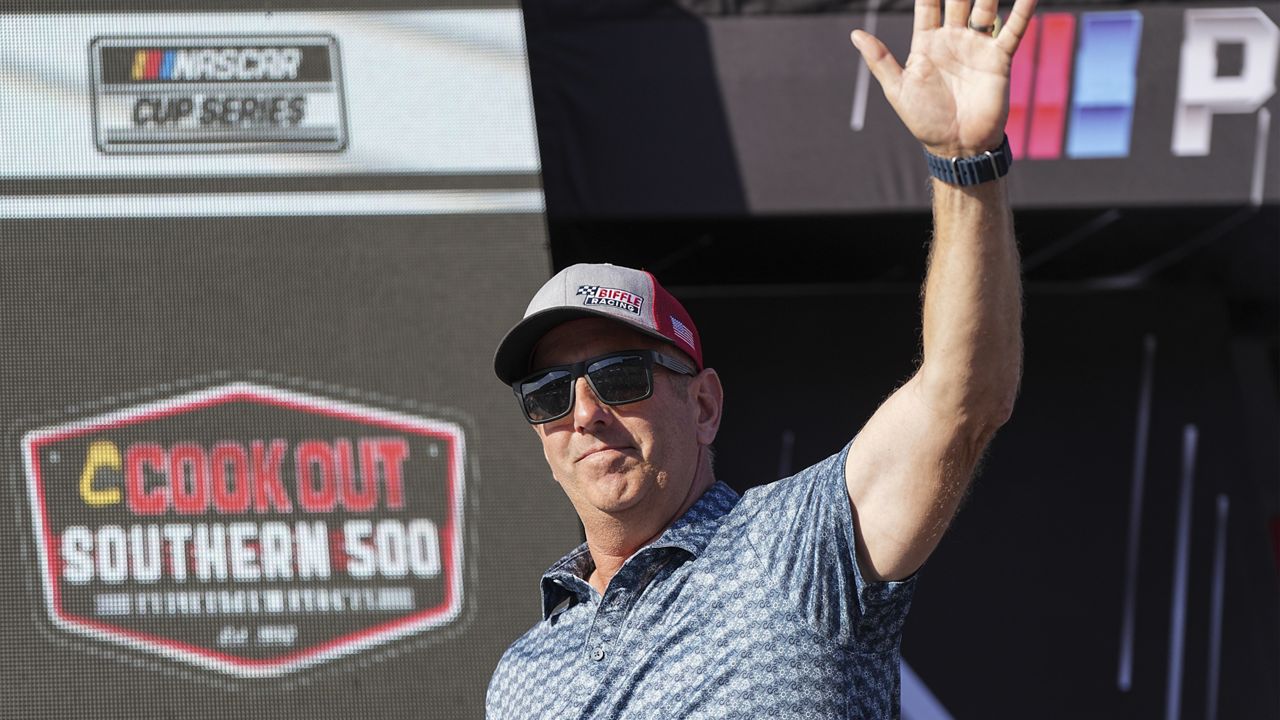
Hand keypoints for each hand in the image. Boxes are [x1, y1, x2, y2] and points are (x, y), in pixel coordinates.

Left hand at [850, 0, 1036, 157]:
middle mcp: (953, 38)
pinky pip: (1012, 29)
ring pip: (985, 7)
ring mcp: (977, 46)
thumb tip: (854, 34)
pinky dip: (1022, 10)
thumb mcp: (898, 90)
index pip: (927, 4)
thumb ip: (880, 60)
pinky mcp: (999, 58)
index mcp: (927, 42)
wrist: (957, 146)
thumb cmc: (925, 120)